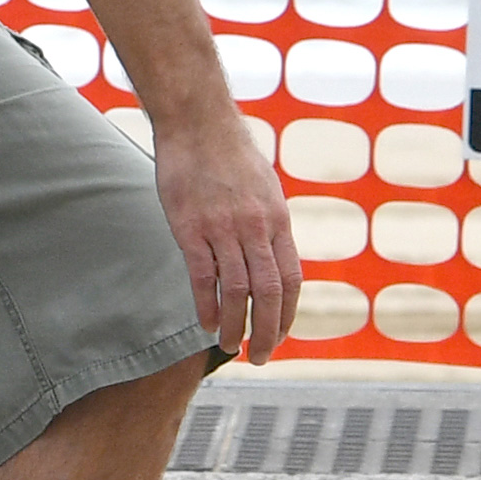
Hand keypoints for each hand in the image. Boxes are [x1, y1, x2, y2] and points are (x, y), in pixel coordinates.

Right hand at [153, 113, 300, 367]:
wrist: (198, 122)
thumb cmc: (231, 156)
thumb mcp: (266, 190)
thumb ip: (270, 227)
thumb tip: (275, 261)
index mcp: (277, 220)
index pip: (291, 280)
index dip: (288, 314)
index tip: (280, 335)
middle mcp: (255, 228)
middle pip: (267, 293)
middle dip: (267, 332)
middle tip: (261, 357)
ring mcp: (222, 228)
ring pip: (235, 291)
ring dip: (234, 325)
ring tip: (230, 346)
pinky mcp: (190, 228)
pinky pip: (202, 277)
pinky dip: (206, 306)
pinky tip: (206, 323)